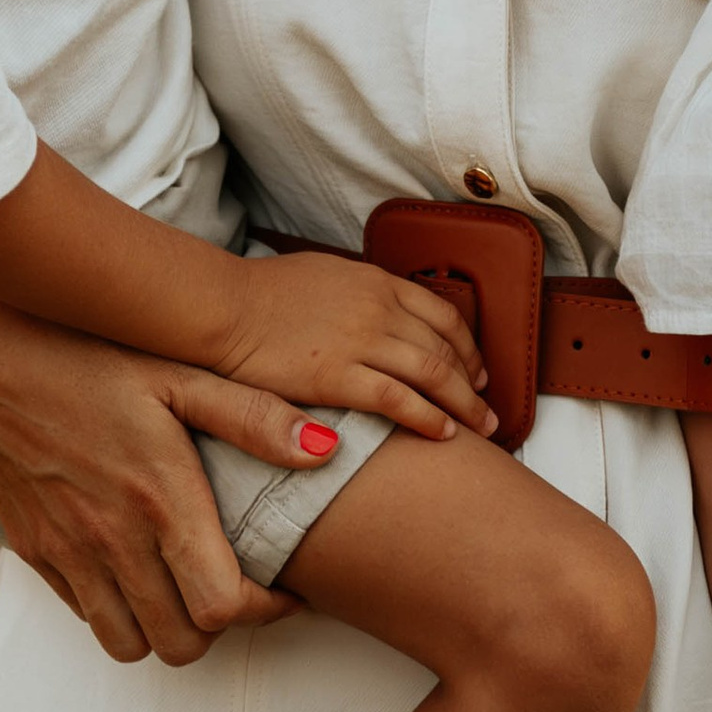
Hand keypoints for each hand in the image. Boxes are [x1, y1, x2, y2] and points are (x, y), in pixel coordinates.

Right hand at [0, 299, 344, 664]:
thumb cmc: (85, 354)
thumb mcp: (178, 372)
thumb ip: (253, 416)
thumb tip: (326, 451)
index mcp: (159, 500)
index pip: (222, 607)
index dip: (267, 610)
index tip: (284, 586)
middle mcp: (112, 541)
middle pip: (182, 643)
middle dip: (220, 626)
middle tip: (237, 584)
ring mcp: (68, 554)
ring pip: (129, 646)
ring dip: (166, 629)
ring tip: (186, 584)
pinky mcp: (34, 553)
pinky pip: (85, 616)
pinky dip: (117, 611)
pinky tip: (134, 565)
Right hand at [213, 253, 494, 439]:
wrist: (225, 306)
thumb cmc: (265, 292)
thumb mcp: (329, 275)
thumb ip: (363, 295)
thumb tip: (382, 312)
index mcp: (377, 283)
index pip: (443, 315)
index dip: (469, 348)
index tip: (477, 372)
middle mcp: (378, 309)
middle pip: (445, 348)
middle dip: (474, 383)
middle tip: (486, 409)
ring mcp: (361, 342)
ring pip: (433, 375)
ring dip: (463, 406)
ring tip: (479, 429)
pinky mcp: (337, 377)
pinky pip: (399, 400)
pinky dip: (428, 418)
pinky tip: (442, 435)